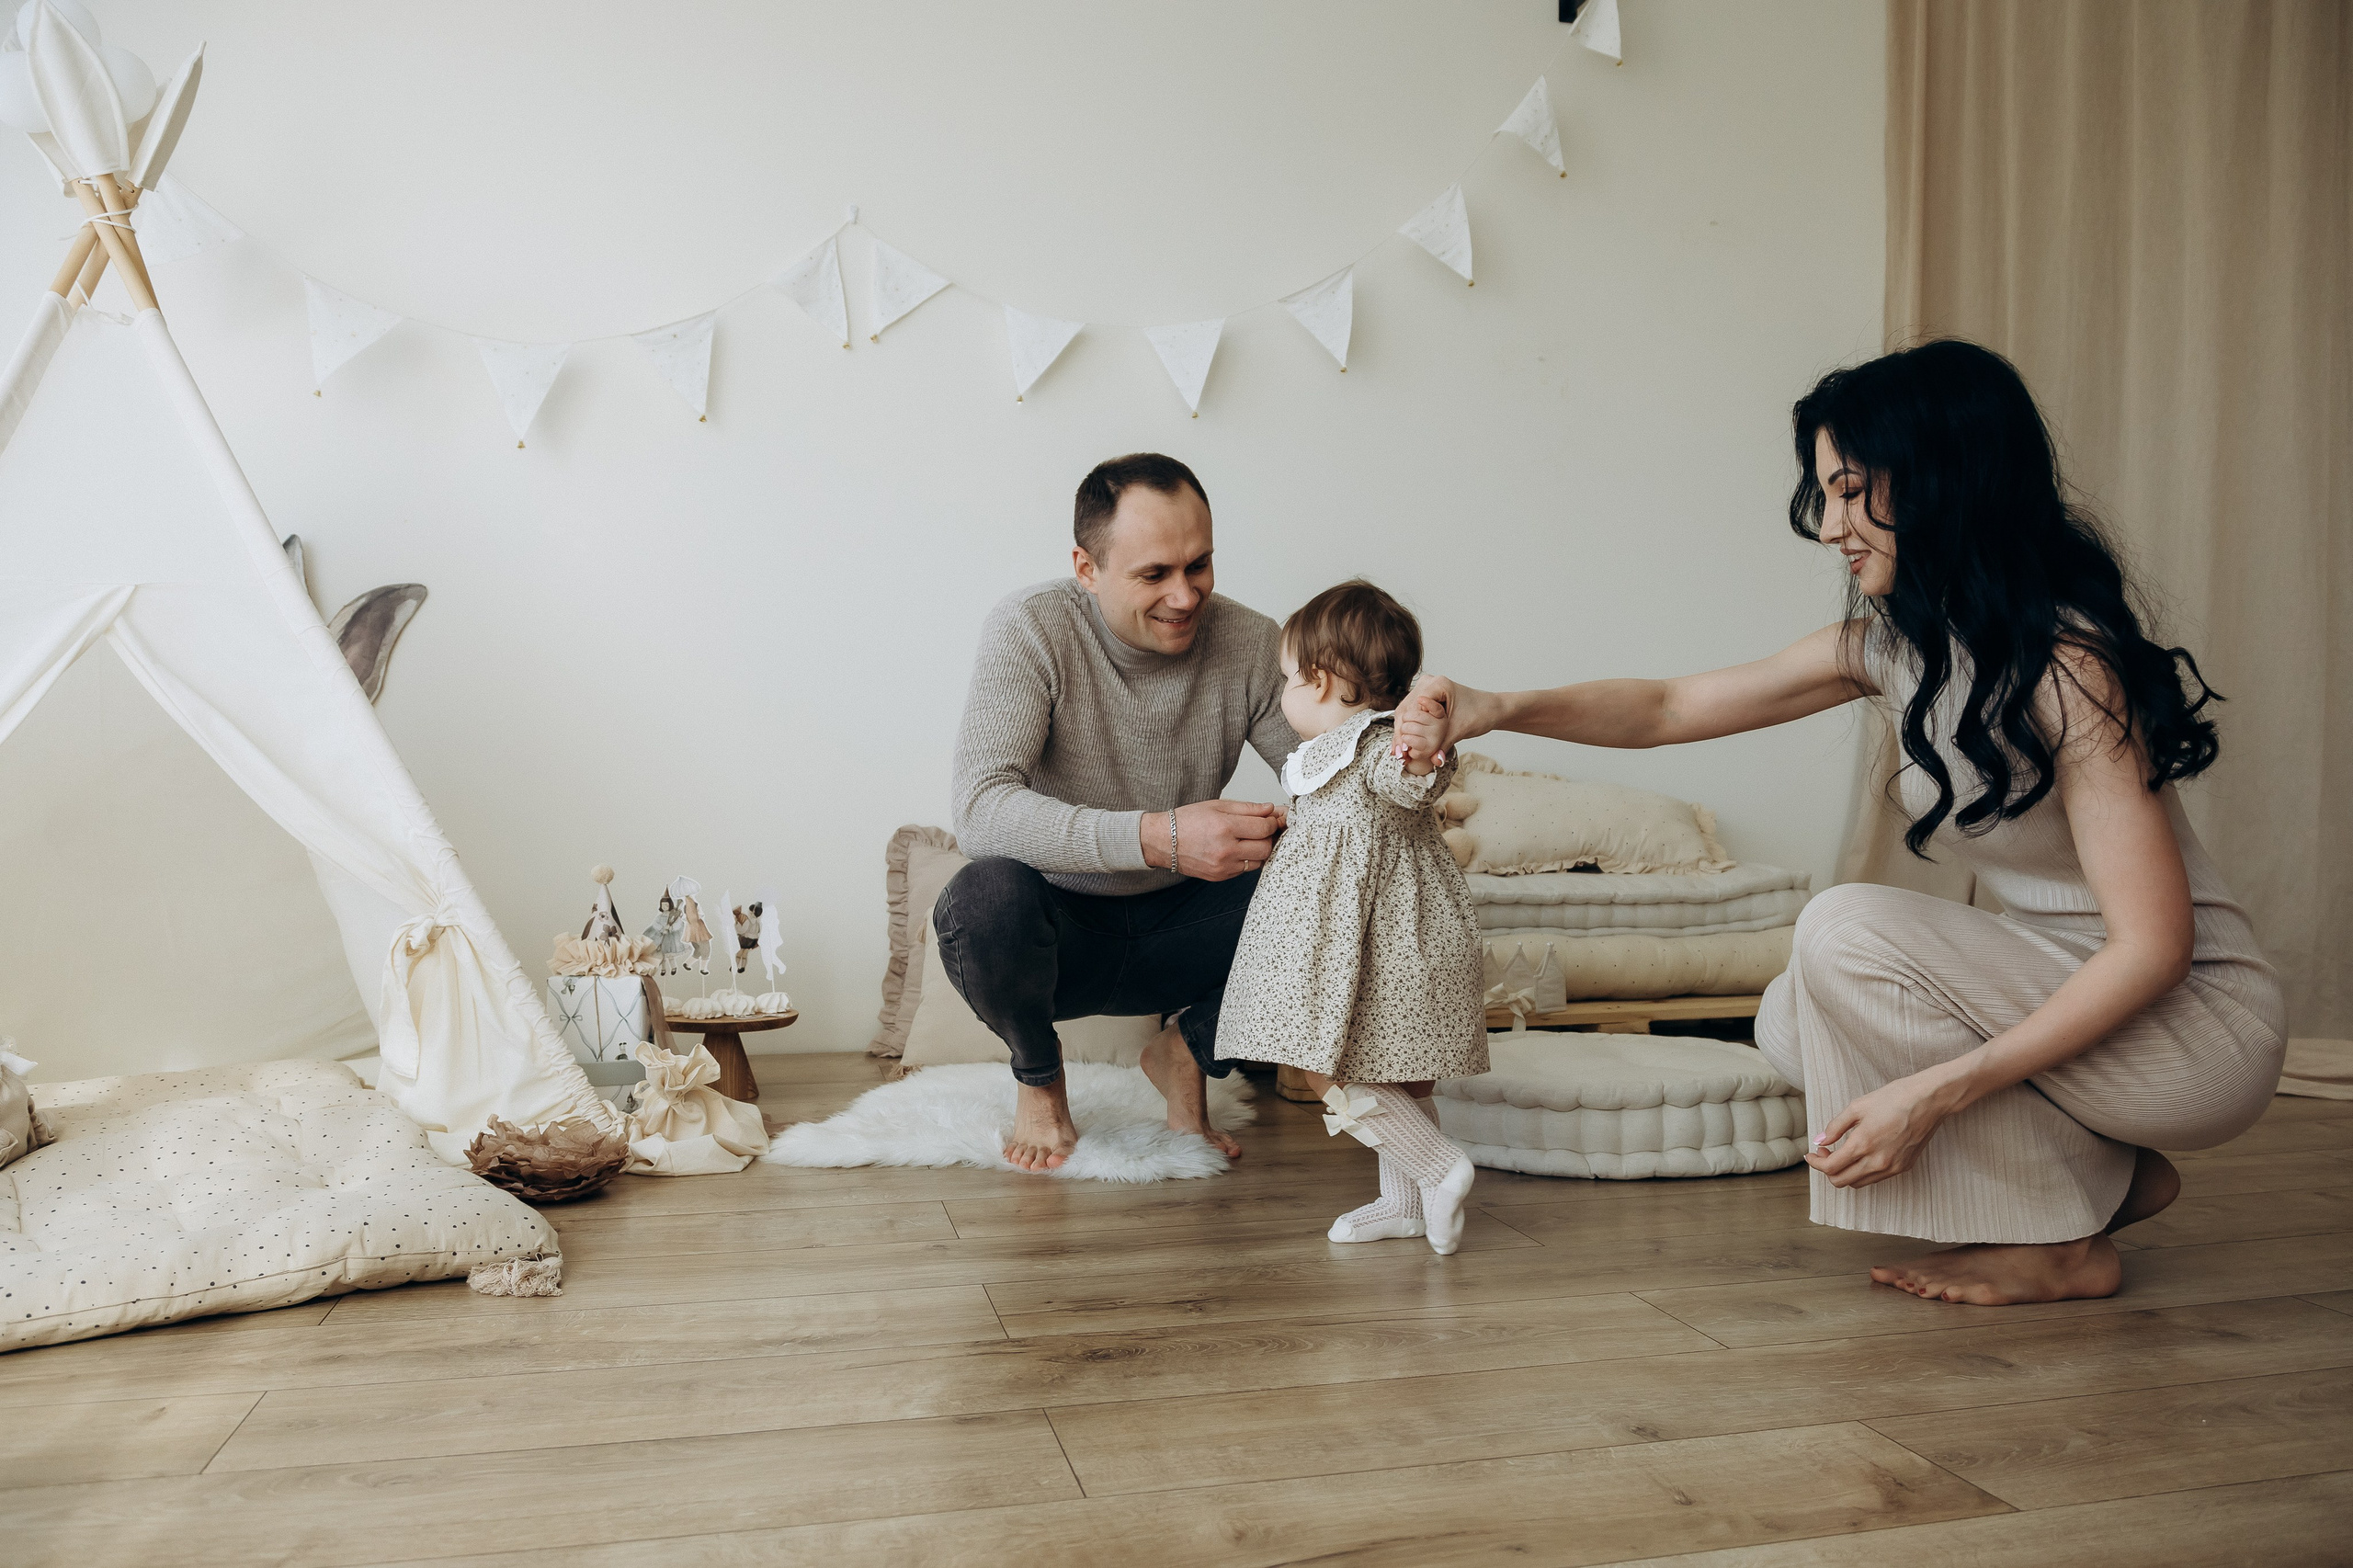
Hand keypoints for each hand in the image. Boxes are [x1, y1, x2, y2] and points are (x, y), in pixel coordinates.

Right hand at [1145, 799, 1285, 880]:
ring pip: (1258, 861)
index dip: (1272, 821)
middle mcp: (1225, 850)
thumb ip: (1247, 808)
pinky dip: (1246, 859)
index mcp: (1224, 827)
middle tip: (1263, 829)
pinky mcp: (1220, 876)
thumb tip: (1270, 809)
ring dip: (1259, 850)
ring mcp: (1223, 866)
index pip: (1264, 827)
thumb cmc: (1187, 821)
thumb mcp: (1217, 806)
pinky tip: (1237, 849)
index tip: (1271, 818)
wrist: (1162, 841)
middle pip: (1266, 847)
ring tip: (1250, 839)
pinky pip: (1245, 869)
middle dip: (1269, 837)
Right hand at [1393, 674, 1490, 767]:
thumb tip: (1435, 761)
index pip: (1413, 709)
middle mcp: (1428, 682)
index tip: (1403, 750)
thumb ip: (1443, 744)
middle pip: (1406, 709)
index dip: (1406, 731)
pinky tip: (1404, 744)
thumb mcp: (1460, 730)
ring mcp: (1426, 688)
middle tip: (1398, 754)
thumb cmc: (1480, 713)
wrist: (1491, 709)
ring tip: (1399, 753)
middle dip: (1401, 733)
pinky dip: (1408, 728)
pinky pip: (1412, 712)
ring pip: (1406, 711)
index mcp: (1437, 684)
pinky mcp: (1427, 696)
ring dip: (1402, 732)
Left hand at [1805, 1070, 1958, 1188]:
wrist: (1929, 1100)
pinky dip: (1862, 1172)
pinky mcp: (1903, 1168)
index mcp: (1863, 1144)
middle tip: (1825, 1153)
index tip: (1811, 1154)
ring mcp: (1892, 1168)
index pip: (1830, 1168)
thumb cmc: (1893, 1098)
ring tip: (1843, 1153)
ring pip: (1858, 1183)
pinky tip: (1862, 1155)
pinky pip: (1876, 1178)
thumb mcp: (1857, 1106)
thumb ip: (1835, 1126)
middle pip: (1841, 1181)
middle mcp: (1877, 1162)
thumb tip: (1820, 1141)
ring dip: (1845, 1172)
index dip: (1815, 1163)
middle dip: (1827, 1169)